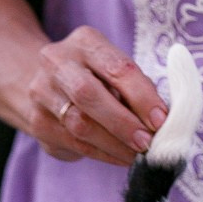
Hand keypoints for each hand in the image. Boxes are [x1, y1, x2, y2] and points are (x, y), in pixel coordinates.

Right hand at [26, 26, 167, 165]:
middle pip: (87, 94)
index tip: (161, 120)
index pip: (116, 67)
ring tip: (139, 156)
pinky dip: (104, 154)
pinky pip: (75, 144)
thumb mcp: (117, 71)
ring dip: (115, 145)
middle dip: (123, 123)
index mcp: (85, 42)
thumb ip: (139, 89)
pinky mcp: (38, 122)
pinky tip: (122, 158)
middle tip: (147, 143)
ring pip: (79, 124)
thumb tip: (164, 123)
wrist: (47, 82)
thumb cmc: (98, 77)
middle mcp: (57, 62)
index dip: (141, 96)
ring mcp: (42, 92)